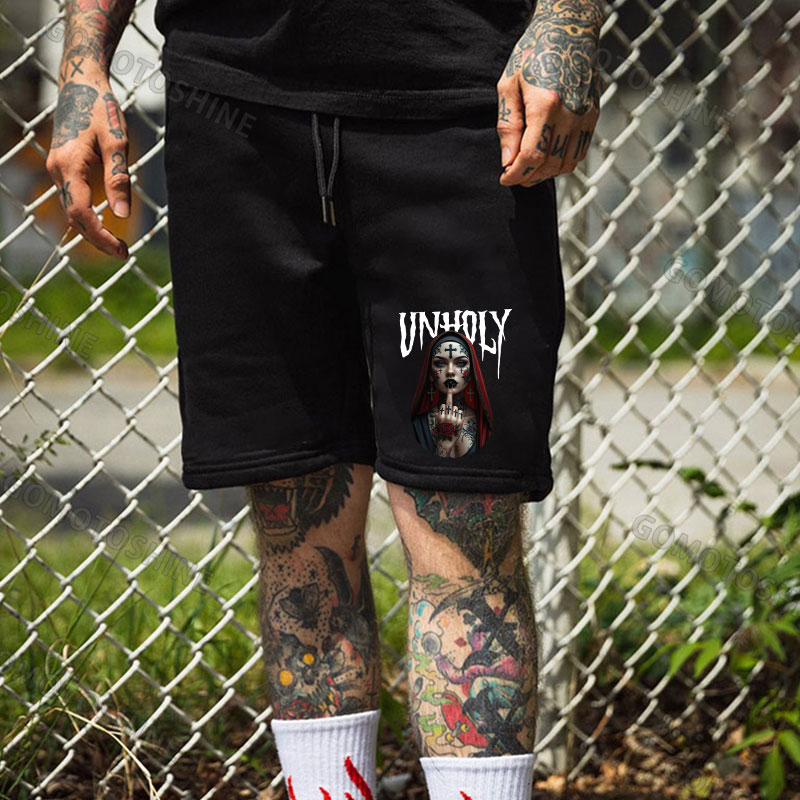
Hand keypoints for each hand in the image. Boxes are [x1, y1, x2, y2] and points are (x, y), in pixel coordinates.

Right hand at [46, 69, 130, 257]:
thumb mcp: (117, 142)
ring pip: (72, 210)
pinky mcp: (63, 168)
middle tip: (124, 254)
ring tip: (118, 246)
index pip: (82, 212)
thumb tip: (121, 215)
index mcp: (69, 165)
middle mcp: (57, 170)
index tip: (121, 249)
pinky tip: (105, 226)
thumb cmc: (101, 109)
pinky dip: (88, 217)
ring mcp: (57, 170)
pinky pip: (73, 200)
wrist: (80, 84)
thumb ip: (118, 179)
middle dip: (97, 239)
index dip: (100, 235)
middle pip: (74, 218)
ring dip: (93, 231)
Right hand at [434, 389, 463, 452]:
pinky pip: (460, 412)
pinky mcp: (460, 421)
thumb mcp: (438, 422)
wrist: (447, 440)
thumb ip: (439, 414)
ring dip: (455, 410)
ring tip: (453, 418)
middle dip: (449, 395)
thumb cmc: (442, 430)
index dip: (444, 406)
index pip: (443, 405)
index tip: (447, 396)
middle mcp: (446, 417)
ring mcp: (454, 419)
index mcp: (440, 417)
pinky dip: (459, 414)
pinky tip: (457, 420)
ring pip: (456, 408)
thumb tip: (443, 406)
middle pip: (449, 403)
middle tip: (450, 389)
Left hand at [496, 0, 602, 187]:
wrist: (568, 30)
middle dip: (529, 177)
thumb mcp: (508, 85)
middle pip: (550, 164)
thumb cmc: (532, 55)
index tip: (504, 178)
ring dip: (546, 173)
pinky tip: (547, 158)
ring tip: (529, 169)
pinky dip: (562, 163)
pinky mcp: (593, 115)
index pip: (532, 155)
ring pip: (567, 164)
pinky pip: (579, 152)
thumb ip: (507, 125)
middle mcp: (570, 113)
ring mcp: (585, 115)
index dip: (516, 174)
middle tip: (514, 175)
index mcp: (546, 104)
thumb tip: (507, 160)